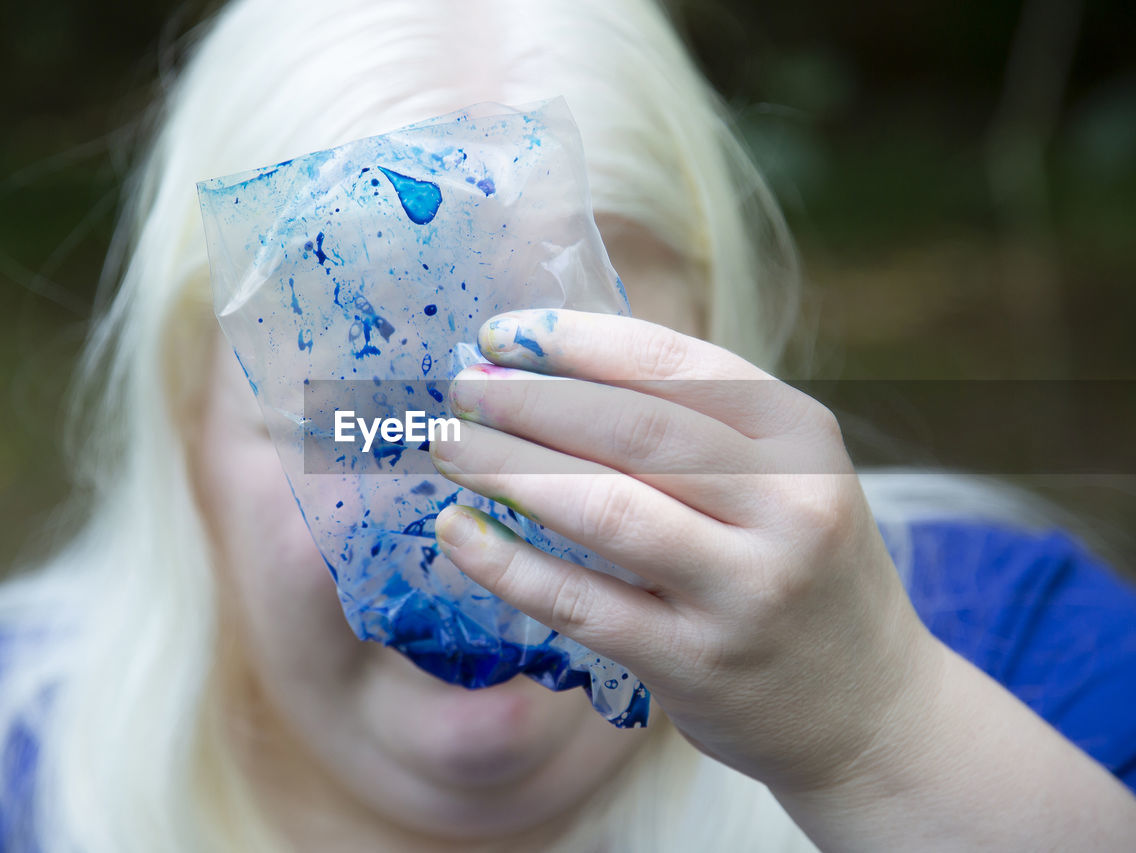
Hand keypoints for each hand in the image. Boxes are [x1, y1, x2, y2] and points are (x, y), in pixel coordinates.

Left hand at [428, 308, 942, 796]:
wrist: (871, 708)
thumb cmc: (800, 567)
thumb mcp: (783, 477)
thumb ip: (694, 424)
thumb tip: (551, 370)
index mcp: (800, 436)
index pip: (674, 362)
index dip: (575, 342)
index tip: (500, 333)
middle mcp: (787, 505)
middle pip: (632, 429)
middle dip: (529, 400)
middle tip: (460, 389)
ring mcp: (744, 589)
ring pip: (604, 509)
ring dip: (508, 468)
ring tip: (449, 446)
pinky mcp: (697, 663)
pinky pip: (581, 602)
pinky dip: (507, 562)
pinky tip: (458, 532)